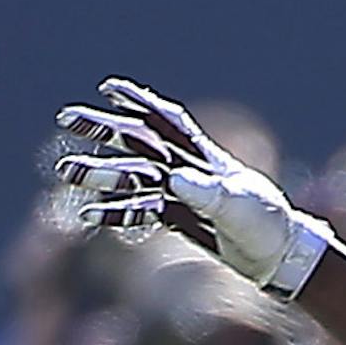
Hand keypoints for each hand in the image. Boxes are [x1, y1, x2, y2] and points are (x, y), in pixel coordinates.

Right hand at [52, 79, 329, 294]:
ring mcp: (181, 195)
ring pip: (133, 178)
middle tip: (67, 118)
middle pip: (139, 143)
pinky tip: (90, 215)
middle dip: (104, 129)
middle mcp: (188, 169)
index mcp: (204, 156)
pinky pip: (140, 211)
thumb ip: (206, 191)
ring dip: (100, 173)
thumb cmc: (265, 223)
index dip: (139, 101)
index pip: (168, 120)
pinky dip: (116, 212)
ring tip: (67, 172)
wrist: (278, 256)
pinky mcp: (179, 220)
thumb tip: (173, 180)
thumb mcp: (238, 205)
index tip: (108, 88)